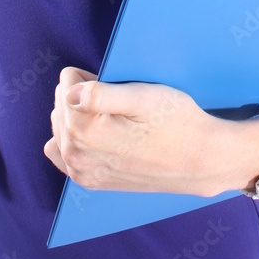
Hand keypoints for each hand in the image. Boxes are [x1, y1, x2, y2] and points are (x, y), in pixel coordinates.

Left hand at [43, 67, 226, 196]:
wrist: (197, 159)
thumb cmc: (175, 122)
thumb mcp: (143, 97)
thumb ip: (101, 95)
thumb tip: (68, 92)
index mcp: (87, 130)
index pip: (66, 85)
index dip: (89, 76)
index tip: (112, 83)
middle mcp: (78, 155)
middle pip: (60, 105)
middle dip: (82, 95)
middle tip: (117, 99)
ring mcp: (82, 172)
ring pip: (60, 127)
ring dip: (78, 115)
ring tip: (113, 117)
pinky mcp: (90, 181)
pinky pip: (62, 153)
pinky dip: (74, 138)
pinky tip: (97, 135)